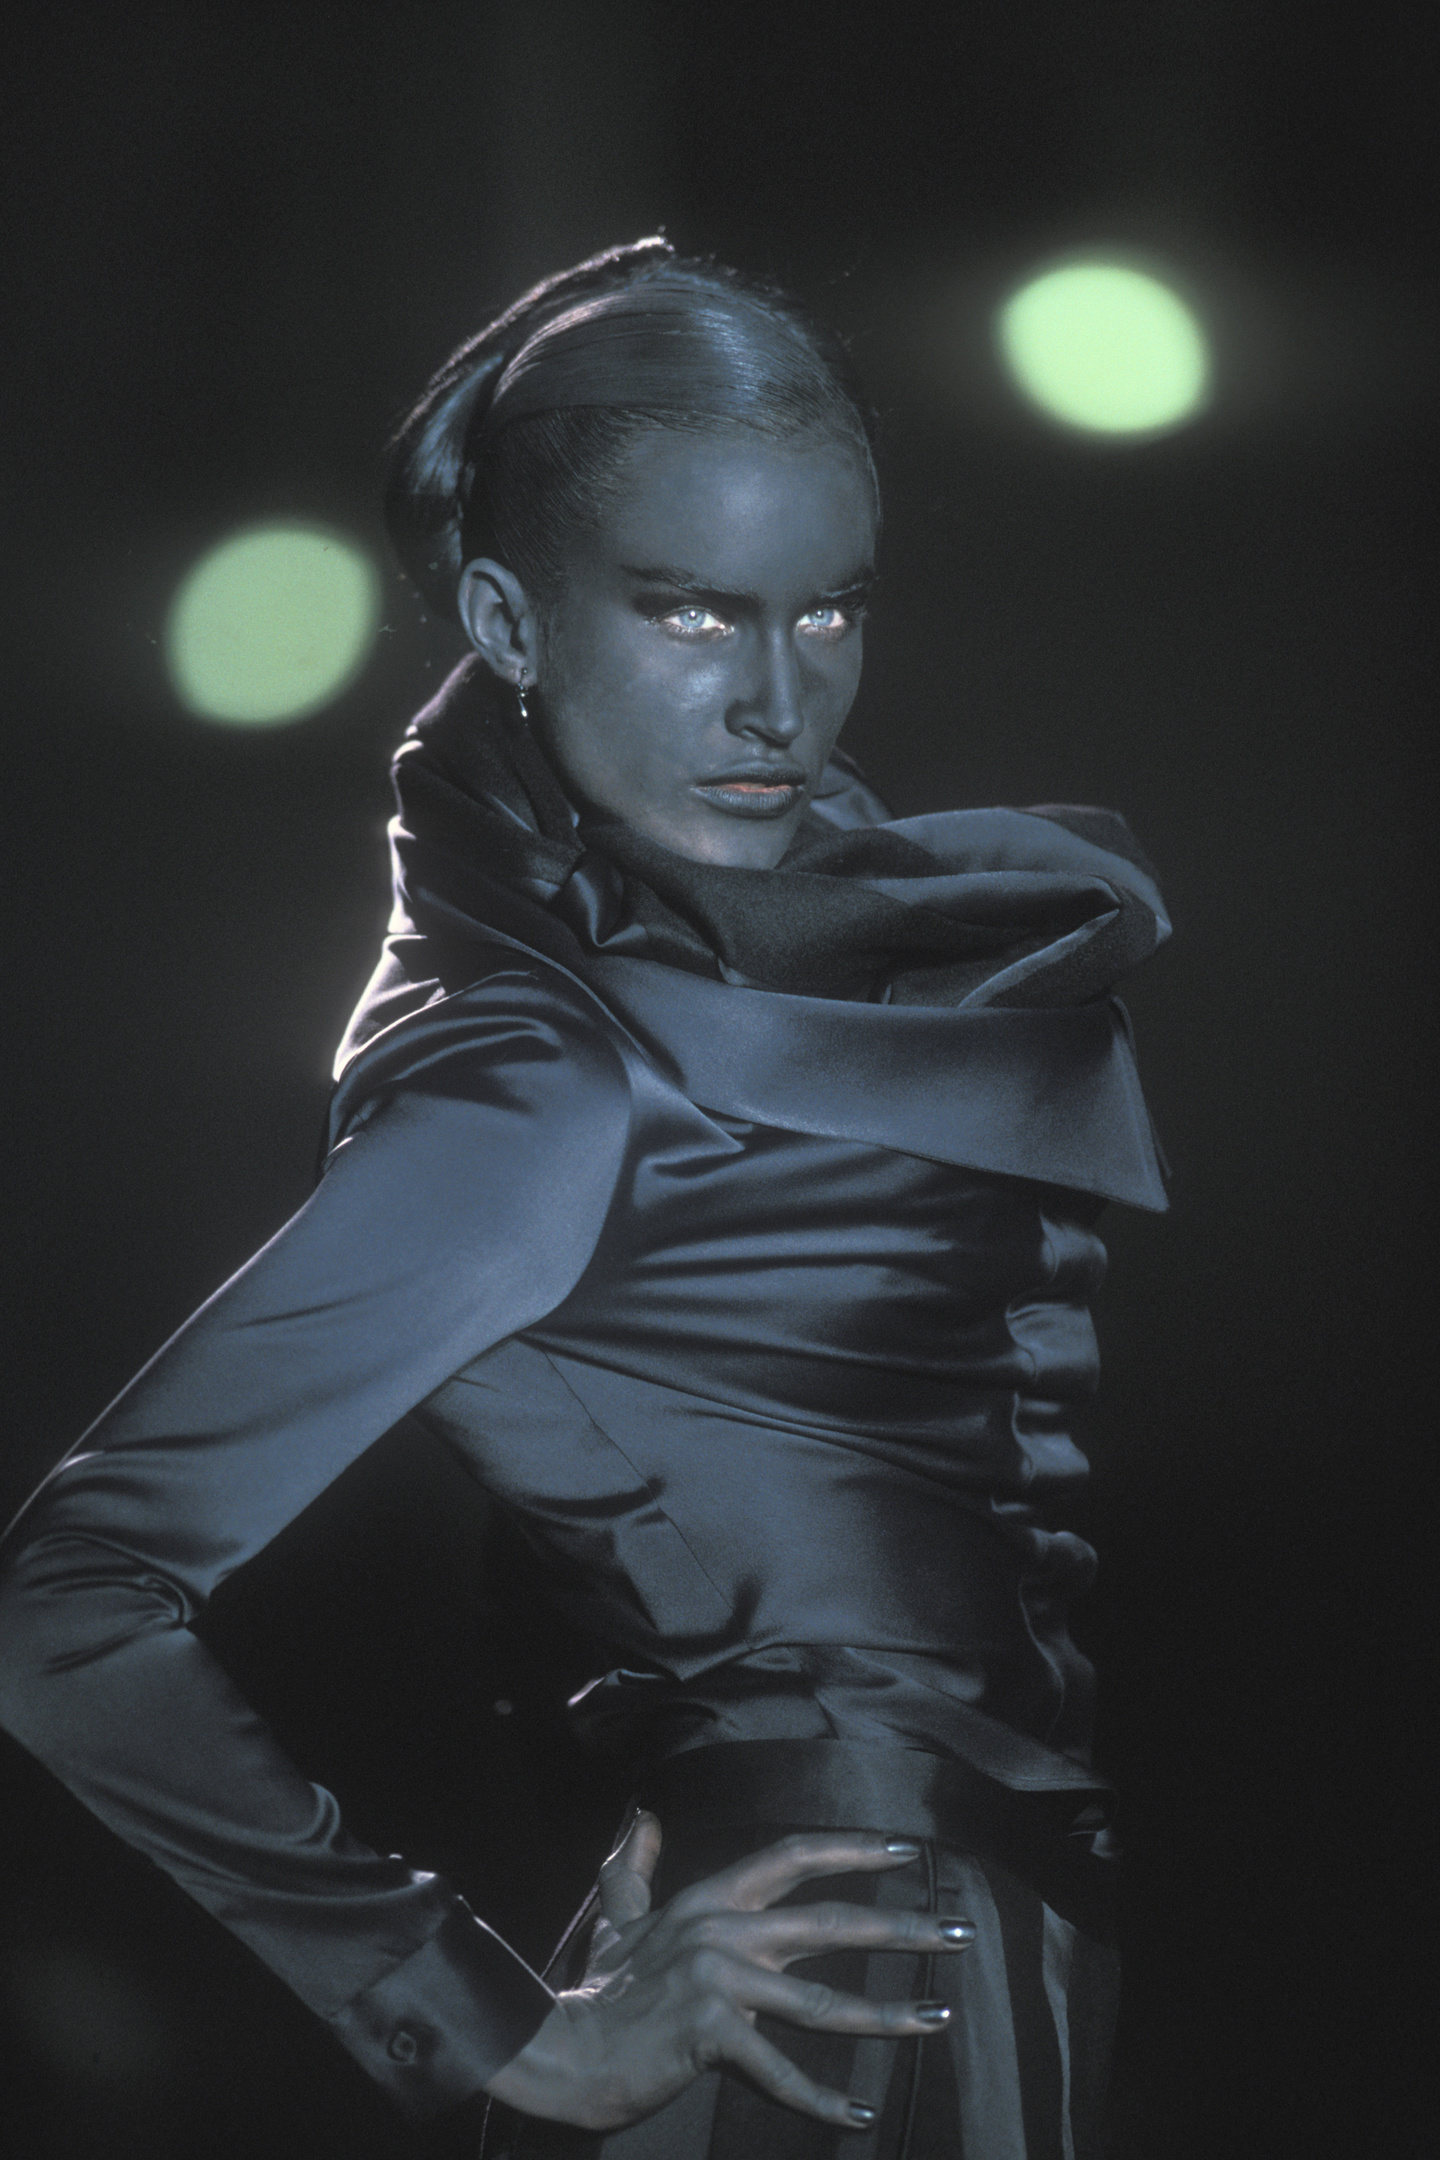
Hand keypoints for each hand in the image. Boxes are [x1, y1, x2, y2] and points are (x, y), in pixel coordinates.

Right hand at [483, 1812, 974, 2132]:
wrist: (562, 2049)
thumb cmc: (598, 1989)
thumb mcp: (619, 1917)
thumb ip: (636, 1867)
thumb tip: (645, 1819)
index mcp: (710, 1900)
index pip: (792, 1857)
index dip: (849, 1850)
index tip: (904, 1852)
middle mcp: (722, 1931)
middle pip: (827, 1921)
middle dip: (899, 1926)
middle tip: (956, 1929)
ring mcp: (719, 1982)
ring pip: (819, 2000)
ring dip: (886, 2013)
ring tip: (938, 2015)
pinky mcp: (711, 2036)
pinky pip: (778, 2072)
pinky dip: (820, 2100)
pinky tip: (857, 2114)